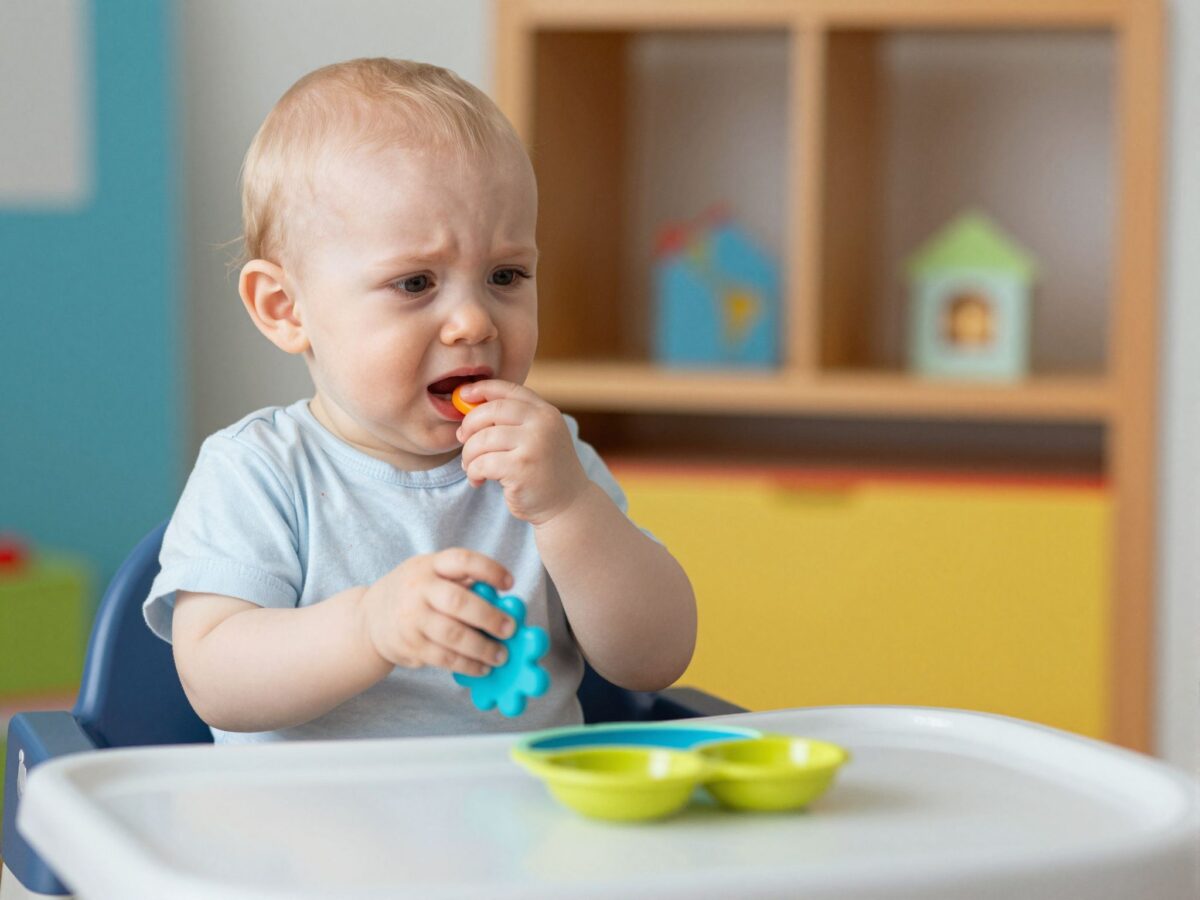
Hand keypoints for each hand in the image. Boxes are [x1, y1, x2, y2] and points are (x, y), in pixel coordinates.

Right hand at [360, 549, 515, 676]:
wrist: (369, 619)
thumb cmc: (413, 593)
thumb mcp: (431, 574)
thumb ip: (463, 582)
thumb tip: (504, 601)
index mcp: (430, 565)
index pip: (462, 560)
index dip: (489, 570)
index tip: (510, 584)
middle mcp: (418, 589)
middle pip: (458, 602)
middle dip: (489, 617)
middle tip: (510, 629)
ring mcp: (412, 618)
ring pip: (453, 635)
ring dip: (482, 648)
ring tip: (501, 655)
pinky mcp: (410, 645)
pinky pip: (444, 658)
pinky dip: (468, 665)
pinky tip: (483, 667)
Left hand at [455, 380, 590, 524]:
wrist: (568, 505)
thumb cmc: (544, 470)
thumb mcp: (537, 437)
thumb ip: (513, 420)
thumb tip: (467, 406)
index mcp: (545, 412)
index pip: (508, 390)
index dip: (481, 388)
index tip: (462, 395)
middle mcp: (542, 424)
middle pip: (491, 411)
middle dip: (469, 425)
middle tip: (462, 439)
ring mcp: (534, 446)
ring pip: (482, 439)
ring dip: (468, 455)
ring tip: (471, 467)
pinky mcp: (521, 469)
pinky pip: (482, 463)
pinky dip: (473, 472)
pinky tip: (478, 480)